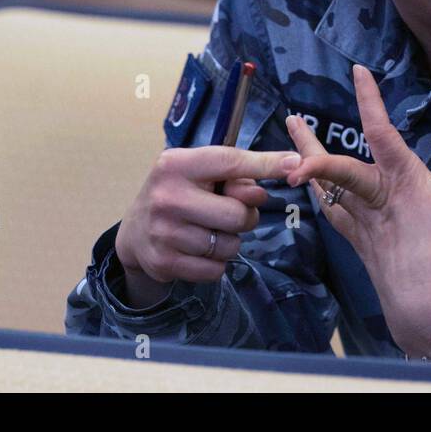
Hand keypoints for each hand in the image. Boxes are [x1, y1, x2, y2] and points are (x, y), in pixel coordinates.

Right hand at [114, 146, 299, 305]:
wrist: (134, 233)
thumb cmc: (177, 194)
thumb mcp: (198, 173)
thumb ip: (235, 174)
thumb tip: (279, 177)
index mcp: (176, 165)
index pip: (230, 162)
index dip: (266, 164)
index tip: (296, 163)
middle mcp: (167, 197)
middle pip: (238, 214)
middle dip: (246, 216)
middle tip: (232, 213)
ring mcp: (164, 233)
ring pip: (230, 245)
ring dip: (230, 241)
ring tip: (211, 230)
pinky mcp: (165, 263)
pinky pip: (217, 269)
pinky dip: (217, 262)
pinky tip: (200, 250)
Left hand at [285, 64, 430, 358]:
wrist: (424, 307)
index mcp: (403, 181)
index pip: (382, 131)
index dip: (369, 99)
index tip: (358, 72)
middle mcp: (375, 196)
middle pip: (337, 165)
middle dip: (311, 144)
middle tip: (292, 119)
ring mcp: (361, 220)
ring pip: (327, 188)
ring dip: (307, 164)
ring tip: (292, 142)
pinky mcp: (356, 240)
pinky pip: (331, 211)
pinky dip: (320, 195)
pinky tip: (311, 189)